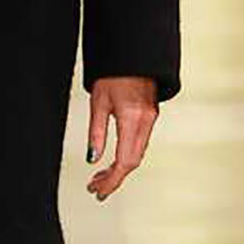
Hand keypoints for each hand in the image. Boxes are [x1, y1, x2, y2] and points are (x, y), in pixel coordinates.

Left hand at [85, 76, 158, 200]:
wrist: (133, 52)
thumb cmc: (113, 73)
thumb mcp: (98, 102)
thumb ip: (96, 133)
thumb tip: (92, 159)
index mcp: (132, 118)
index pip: (125, 161)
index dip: (112, 180)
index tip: (97, 191)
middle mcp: (146, 121)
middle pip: (133, 161)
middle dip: (114, 178)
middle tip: (95, 188)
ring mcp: (151, 119)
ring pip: (137, 154)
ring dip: (119, 169)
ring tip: (99, 177)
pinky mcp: (151, 116)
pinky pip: (140, 143)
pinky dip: (126, 156)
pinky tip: (113, 160)